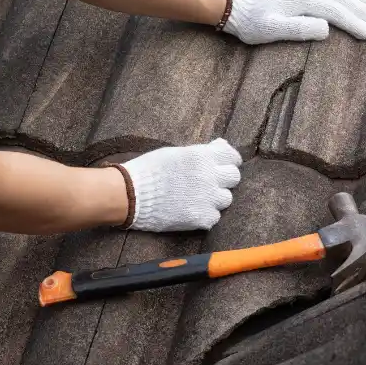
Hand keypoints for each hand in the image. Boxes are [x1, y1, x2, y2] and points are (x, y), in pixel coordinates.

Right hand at [115, 139, 242, 231]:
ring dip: (215, 198)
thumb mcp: (175, 153)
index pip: (232, 157)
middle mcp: (210, 176)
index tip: (224, 165)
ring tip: (199, 197)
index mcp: (203, 156)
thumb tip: (220, 146)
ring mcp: (207, 199)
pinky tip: (192, 210)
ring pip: (226, 199)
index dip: (229, 161)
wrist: (131, 194)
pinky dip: (206, 214)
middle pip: (234, 177)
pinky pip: (214, 217)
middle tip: (212, 182)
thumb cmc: (149, 170)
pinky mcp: (201, 218)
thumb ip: (200, 152)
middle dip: (224, 179)